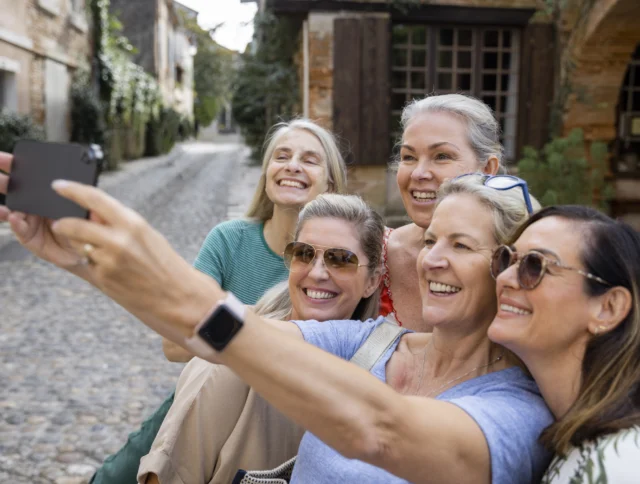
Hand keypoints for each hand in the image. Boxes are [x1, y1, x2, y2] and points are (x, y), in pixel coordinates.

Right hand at [0, 153, 91, 278]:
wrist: (87, 252)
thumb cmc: (87, 226)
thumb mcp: (88, 209)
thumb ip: (85, 198)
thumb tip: (81, 186)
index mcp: (46, 194)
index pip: (28, 177)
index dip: (14, 165)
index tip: (3, 157)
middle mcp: (34, 206)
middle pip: (14, 190)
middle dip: (3, 182)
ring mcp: (30, 221)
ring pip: (12, 210)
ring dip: (4, 204)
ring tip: (1, 204)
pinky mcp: (29, 238)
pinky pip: (20, 229)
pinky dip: (16, 223)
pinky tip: (13, 216)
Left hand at [48, 180, 224, 342]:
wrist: (179, 297)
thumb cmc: (166, 264)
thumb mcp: (147, 235)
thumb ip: (119, 223)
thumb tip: (92, 213)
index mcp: (133, 223)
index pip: (93, 198)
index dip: (71, 190)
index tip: (58, 185)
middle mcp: (118, 240)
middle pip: (74, 224)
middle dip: (63, 224)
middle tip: (59, 224)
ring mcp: (108, 261)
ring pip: (80, 246)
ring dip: (85, 248)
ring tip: (110, 257)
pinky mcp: (103, 279)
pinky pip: (89, 265)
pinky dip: (96, 266)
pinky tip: (117, 273)